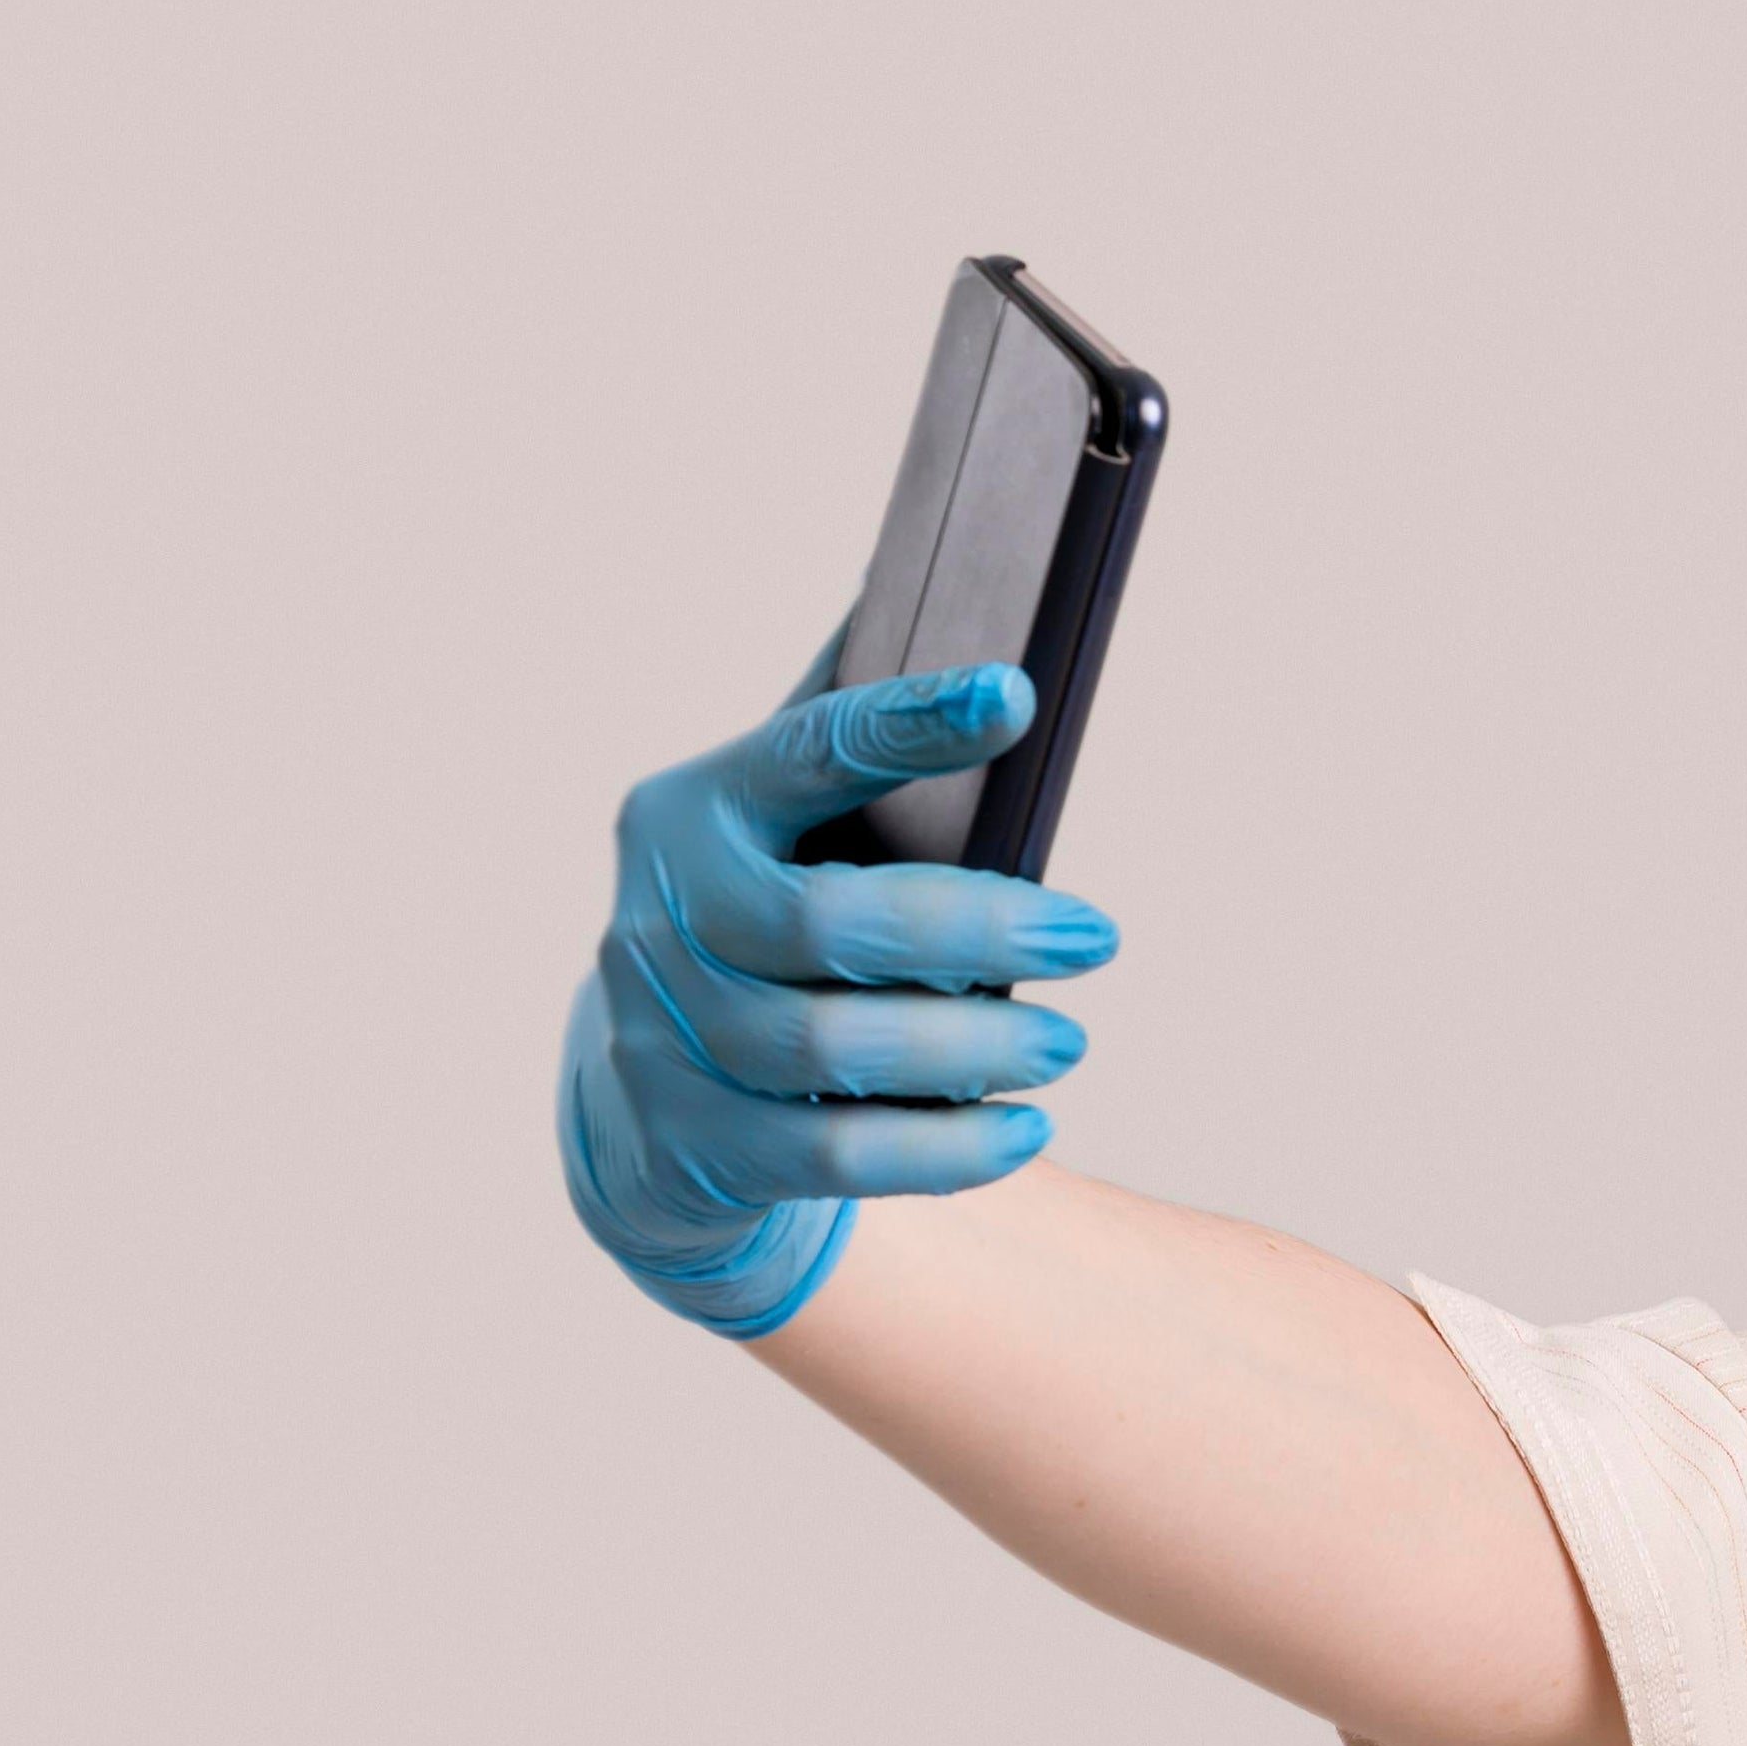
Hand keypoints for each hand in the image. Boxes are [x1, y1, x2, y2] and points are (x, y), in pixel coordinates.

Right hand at [559, 653, 1115, 1333]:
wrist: (650, 1093)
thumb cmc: (770, 913)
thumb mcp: (791, 821)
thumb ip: (855, 722)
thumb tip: (962, 588)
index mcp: (696, 808)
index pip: (807, 748)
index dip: (908, 724)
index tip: (1018, 695)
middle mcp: (662, 916)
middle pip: (825, 923)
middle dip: (980, 928)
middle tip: (1096, 937)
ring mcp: (666, 1035)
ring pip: (829, 1048)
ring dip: (972, 1047)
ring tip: (1068, 1042)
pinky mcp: (697, 1141)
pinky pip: (832, 1158)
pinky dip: (943, 1153)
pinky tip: (1025, 1132)